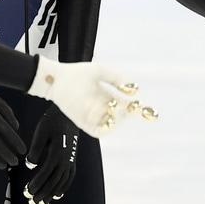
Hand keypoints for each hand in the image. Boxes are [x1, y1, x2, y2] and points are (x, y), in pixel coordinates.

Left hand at [24, 105, 78, 203]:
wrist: (69, 113)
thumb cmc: (52, 121)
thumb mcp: (41, 132)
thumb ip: (35, 149)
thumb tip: (29, 165)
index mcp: (57, 153)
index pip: (45, 173)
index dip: (36, 184)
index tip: (27, 192)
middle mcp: (66, 159)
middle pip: (53, 181)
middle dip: (42, 193)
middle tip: (31, 202)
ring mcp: (71, 160)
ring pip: (61, 182)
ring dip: (52, 194)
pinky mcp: (72, 158)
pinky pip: (69, 177)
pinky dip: (64, 187)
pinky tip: (58, 195)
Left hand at [26, 57, 156, 136]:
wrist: (57, 79)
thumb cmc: (77, 73)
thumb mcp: (100, 71)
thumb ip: (116, 78)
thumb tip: (133, 88)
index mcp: (107, 96)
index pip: (126, 105)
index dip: (138, 108)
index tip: (147, 108)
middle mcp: (102, 108)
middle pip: (121, 117)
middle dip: (129, 113)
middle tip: (130, 106)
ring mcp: (93, 116)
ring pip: (111, 124)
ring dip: (116, 118)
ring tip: (113, 106)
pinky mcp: (83, 123)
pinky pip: (97, 132)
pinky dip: (104, 128)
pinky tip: (106, 117)